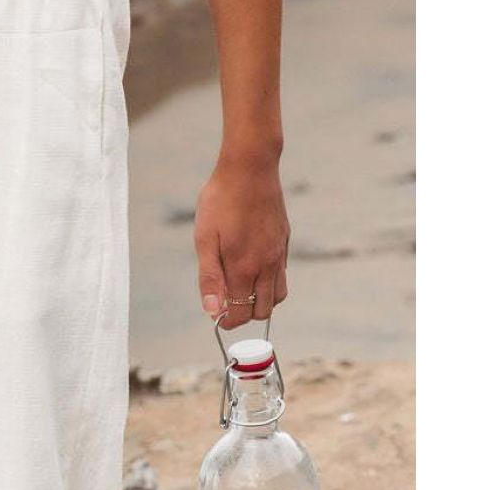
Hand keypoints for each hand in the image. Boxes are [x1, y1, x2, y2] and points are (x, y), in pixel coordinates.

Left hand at [194, 153, 289, 329]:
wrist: (250, 168)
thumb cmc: (220, 201)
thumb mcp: (204, 240)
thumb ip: (209, 278)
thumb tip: (213, 311)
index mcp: (245, 267)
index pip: (241, 313)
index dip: (228, 321)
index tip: (216, 317)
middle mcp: (267, 265)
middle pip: (263, 310)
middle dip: (244, 314)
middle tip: (227, 304)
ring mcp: (279, 253)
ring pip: (279, 295)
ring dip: (261, 300)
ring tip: (241, 289)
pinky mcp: (284, 241)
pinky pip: (282, 274)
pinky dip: (270, 283)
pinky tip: (252, 270)